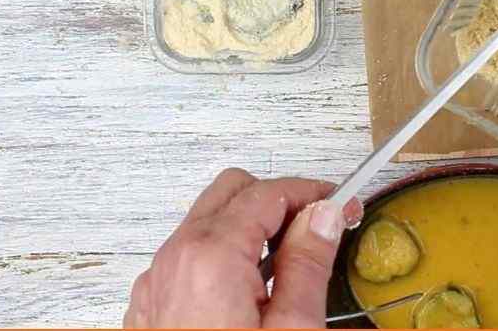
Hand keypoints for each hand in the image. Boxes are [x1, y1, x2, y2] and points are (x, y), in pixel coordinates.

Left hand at [125, 169, 362, 328]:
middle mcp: (177, 260)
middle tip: (320, 227)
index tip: (344, 208)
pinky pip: (189, 256)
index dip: (315, 194)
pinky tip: (253, 290)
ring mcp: (158, 282)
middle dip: (280, 200)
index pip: (270, 193)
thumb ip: (307, 265)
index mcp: (213, 258)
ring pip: (208, 221)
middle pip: (232, 191)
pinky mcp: (152, 305)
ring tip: (292, 265)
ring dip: (251, 227)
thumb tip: (323, 218)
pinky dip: (224, 255)